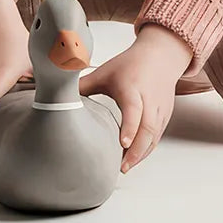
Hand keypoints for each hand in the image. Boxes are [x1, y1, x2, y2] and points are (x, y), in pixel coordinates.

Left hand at [78, 25, 193, 172]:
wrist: (160, 55)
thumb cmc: (131, 64)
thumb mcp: (104, 72)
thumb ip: (82, 86)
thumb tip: (57, 98)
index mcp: (132, 87)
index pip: (134, 109)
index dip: (130, 127)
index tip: (122, 144)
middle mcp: (149, 98)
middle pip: (148, 128)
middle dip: (136, 151)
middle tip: (121, 168)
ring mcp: (160, 107)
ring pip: (155, 135)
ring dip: (142, 153)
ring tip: (125, 167)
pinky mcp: (165, 114)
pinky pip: (158, 136)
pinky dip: (147, 149)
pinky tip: (134, 157)